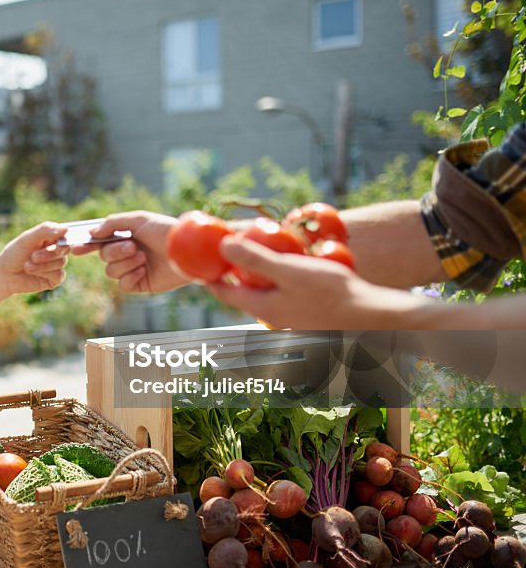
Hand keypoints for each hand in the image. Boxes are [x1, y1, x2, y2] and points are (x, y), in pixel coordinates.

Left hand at [0, 221, 69, 295]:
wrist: (5, 275)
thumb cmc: (15, 254)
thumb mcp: (27, 238)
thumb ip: (45, 230)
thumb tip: (65, 229)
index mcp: (51, 237)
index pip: (65, 234)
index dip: (63, 238)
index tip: (56, 241)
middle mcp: (57, 250)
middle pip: (64, 248)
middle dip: (48, 253)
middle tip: (33, 256)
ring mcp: (57, 264)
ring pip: (61, 262)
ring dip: (42, 265)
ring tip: (27, 266)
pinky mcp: (55, 278)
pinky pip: (58, 275)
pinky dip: (44, 273)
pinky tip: (32, 272)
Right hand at [71, 211, 187, 293]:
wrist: (187, 251)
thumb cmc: (165, 231)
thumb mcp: (139, 220)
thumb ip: (113, 223)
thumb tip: (92, 233)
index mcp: (125, 236)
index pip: (99, 242)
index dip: (86, 245)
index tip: (75, 248)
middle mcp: (127, 253)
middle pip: (103, 257)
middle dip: (116, 252)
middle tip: (133, 247)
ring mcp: (133, 269)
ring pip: (111, 272)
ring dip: (126, 264)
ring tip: (144, 258)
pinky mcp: (141, 284)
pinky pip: (123, 285)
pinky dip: (130, 277)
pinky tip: (144, 270)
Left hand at [206, 235, 407, 329]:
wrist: (371, 315)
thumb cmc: (330, 292)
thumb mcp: (288, 270)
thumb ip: (254, 259)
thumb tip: (222, 246)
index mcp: (261, 308)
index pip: (224, 292)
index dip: (208, 277)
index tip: (196, 264)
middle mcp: (271, 318)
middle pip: (242, 295)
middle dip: (232, 276)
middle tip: (224, 256)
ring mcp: (290, 320)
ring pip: (263, 296)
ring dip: (257, 278)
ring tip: (254, 258)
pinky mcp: (307, 317)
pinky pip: (283, 297)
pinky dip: (278, 282)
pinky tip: (288, 268)